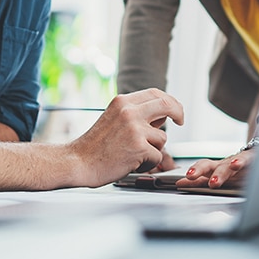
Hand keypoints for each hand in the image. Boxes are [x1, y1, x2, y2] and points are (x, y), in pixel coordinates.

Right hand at [69, 88, 183, 186]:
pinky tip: (131, 163)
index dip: (170, 101)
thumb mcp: (113, 119)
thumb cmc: (94, 146)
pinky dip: (148, 164)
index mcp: (122, 102)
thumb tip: (161, 116)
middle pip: (167, 105)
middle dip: (178, 113)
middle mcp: (129, 111)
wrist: (77, 162)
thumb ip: (135, 114)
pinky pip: (157, 156)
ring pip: (162, 137)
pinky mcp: (139, 148)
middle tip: (180, 121)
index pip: (155, 93)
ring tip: (133, 155)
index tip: (175, 111)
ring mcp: (135, 129)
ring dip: (153, 149)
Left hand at [175, 149, 254, 189]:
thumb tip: (178, 183)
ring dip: (219, 174)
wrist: (258, 155)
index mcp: (214, 169)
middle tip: (190, 176)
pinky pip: (245, 159)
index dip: (189, 176)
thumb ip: (201, 182)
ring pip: (226, 166)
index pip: (198, 172)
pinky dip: (240, 162)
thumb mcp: (219, 178)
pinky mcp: (251, 158)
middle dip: (198, 170)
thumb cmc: (236, 170)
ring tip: (213, 182)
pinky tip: (236, 164)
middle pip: (209, 165)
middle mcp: (223, 164)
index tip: (179, 183)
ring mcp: (236, 161)